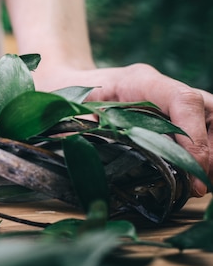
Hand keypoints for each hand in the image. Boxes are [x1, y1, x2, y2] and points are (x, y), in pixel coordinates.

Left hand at [34, 63, 212, 196]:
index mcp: (139, 80)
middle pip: (210, 112)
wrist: (66, 85)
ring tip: (194, 183)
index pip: (183, 99)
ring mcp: (173, 102)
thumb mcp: (70, 109)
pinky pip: (204, 134)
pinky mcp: (175, 119)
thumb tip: (98, 155)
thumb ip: (84, 129)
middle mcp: (163, 88)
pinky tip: (191, 178)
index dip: (194, 136)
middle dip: (209, 151)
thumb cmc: (68, 98)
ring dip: (209, 156)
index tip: (193, 171)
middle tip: (196, 185)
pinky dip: (202, 158)